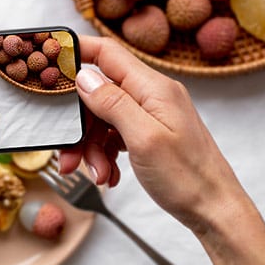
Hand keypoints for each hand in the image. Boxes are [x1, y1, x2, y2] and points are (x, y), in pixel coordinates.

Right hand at [60, 36, 245, 232]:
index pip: (107, 53)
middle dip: (80, 124)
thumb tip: (84, 76)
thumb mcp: (144, 139)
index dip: (76, 53)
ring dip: (92, 147)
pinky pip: (115, 136)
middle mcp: (152, 96)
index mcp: (154, 88)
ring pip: (103, 119)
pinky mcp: (150, 134)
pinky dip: (105, 155)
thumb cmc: (189, 178)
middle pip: (99, 93)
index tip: (48, 66)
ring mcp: (151, 115)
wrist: (215, 211)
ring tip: (97, 174)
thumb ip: (113, 104)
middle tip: (69, 154)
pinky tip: (108, 175)